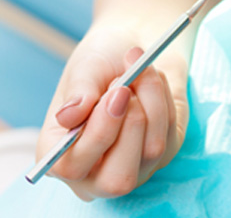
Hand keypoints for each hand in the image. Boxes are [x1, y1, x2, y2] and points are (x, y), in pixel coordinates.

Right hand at [36, 28, 187, 199]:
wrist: (133, 49)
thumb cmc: (101, 61)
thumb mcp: (85, 68)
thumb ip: (77, 93)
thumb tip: (67, 117)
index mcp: (60, 157)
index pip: (72, 168)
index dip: (98, 133)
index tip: (117, 91)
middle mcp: (94, 173)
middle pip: (118, 180)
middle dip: (130, 127)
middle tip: (128, 85)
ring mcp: (133, 167)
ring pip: (151, 151)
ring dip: (150, 101)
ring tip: (139, 69)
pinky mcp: (164, 154)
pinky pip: (170, 133)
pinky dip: (163, 99)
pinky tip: (152, 79)